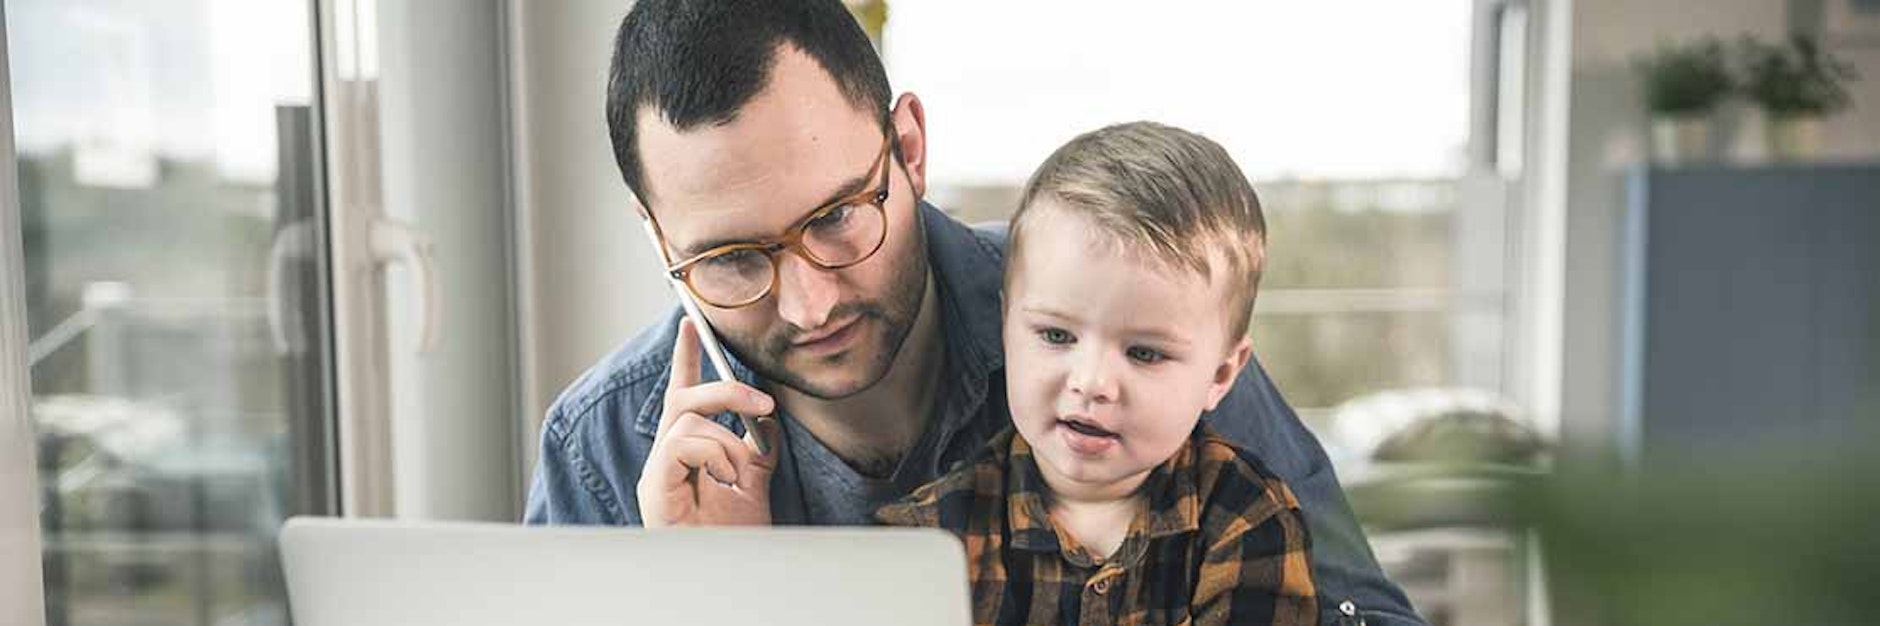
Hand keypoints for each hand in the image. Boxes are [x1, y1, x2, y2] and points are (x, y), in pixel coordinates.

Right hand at [638, 318, 781, 526]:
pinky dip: (711, 454)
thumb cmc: (736, 540)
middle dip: (726, 390)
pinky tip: (723, 479)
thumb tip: (764, 423)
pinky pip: (681, 444)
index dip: (687, 360)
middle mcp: (667, 460)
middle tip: (764, 405)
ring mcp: (658, 474)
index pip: (684, 397)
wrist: (730, 579)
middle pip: (684, 399)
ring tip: (737, 476)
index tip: (690, 326)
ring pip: (688, 420)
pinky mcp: (654, 488)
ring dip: (726, 442)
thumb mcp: (755, 487)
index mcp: (689, 456)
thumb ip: (755, 453)